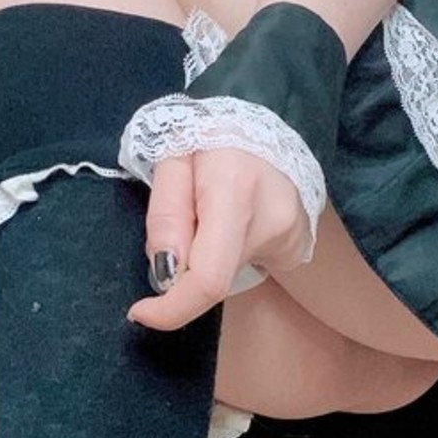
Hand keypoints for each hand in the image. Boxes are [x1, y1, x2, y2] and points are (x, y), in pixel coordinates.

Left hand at [127, 148, 311, 331]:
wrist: (268, 125)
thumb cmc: (213, 138)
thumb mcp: (172, 158)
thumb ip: (166, 213)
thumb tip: (165, 273)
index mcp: (233, 189)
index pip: (207, 276)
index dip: (171, 309)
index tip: (141, 312)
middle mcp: (271, 218)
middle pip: (214, 277)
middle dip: (183, 268)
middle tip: (182, 223)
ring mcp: (291, 235)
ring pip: (227, 271)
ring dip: (205, 256)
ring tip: (211, 210)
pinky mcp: (297, 246)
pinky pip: (246, 263)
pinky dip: (226, 253)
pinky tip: (234, 219)